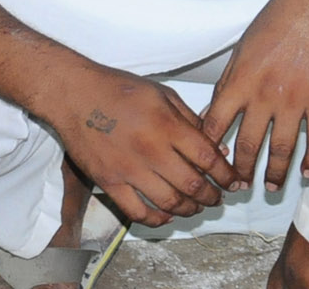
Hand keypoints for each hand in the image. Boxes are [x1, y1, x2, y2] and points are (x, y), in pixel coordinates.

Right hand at [50, 66, 241, 227]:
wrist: (75, 95)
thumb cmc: (119, 90)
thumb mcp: (162, 94)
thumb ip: (191, 121)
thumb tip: (216, 148)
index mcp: (167, 125)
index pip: (208, 158)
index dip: (226, 175)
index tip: (233, 182)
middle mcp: (150, 149)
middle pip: (192, 185)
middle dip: (212, 196)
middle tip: (218, 198)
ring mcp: (129, 169)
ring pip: (169, 202)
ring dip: (189, 209)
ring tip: (196, 207)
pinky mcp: (109, 182)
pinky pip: (138, 211)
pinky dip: (157, 219)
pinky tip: (166, 216)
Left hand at [201, 0, 308, 191]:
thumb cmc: (274, 23)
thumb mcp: (240, 50)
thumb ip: (227, 84)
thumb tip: (210, 115)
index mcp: (240, 81)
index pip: (217, 125)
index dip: (211, 151)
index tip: (210, 167)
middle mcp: (265, 94)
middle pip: (250, 144)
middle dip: (242, 171)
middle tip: (239, 188)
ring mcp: (295, 99)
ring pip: (282, 148)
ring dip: (275, 172)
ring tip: (270, 186)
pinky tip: (308, 172)